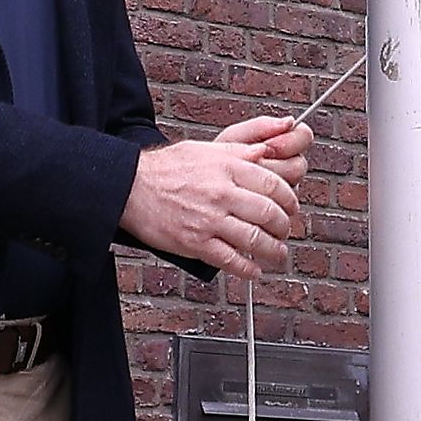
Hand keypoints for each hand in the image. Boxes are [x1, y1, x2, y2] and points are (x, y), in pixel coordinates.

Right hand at [119, 113, 310, 285]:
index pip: (273, 185)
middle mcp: (222, 193)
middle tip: (286, 230)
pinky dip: (247, 269)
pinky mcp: (195, 243)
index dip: (289, 200)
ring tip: (278, 253)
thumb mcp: (206, 149)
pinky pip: (230, 260)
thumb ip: (239, 151)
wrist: (130, 188)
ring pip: (255, 239)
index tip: (291, 208)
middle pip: (270, 213)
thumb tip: (268, 151)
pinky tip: (254, 271)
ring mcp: (209, 220)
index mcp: (227, 167)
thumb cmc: (167, 168)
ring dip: (273, 250)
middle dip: (284, 226)